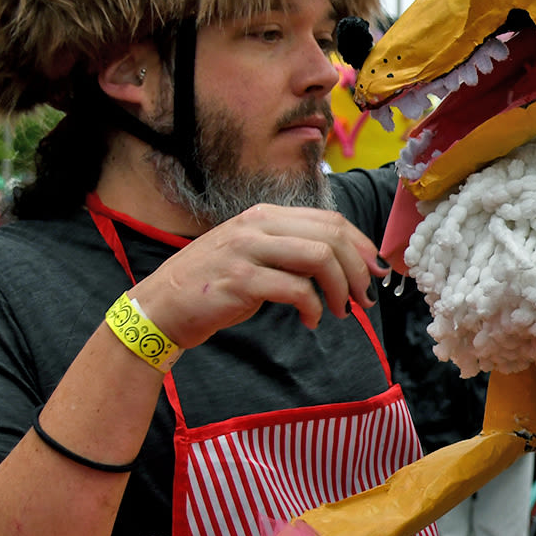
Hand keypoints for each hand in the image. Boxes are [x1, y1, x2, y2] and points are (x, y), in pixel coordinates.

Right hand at [129, 204, 384, 348]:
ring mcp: (247, 250)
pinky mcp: (240, 280)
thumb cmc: (213, 285)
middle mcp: (257, 225)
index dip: (361, 245)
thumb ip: (291, 250)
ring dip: (341, 288)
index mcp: (265, 214)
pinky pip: (296, 289)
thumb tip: (346, 263)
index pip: (330, 220)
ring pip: (319, 258)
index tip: (376, 271)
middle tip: (365, 298)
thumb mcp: (254, 255)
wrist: (159, 308)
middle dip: (358, 269)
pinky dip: (313, 308)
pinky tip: (311, 321)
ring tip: (342, 311)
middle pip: (331, 236)